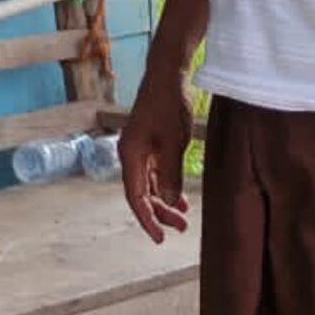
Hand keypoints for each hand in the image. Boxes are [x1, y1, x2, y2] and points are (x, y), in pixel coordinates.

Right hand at [118, 61, 193, 243]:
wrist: (166, 75)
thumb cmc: (168, 106)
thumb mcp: (174, 143)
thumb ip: (169, 175)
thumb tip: (166, 203)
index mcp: (130, 154)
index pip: (135, 196)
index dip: (147, 219)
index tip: (159, 239)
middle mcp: (130, 153)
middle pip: (141, 193)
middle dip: (159, 213)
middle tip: (181, 228)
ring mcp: (139, 148)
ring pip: (148, 184)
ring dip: (163, 201)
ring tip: (183, 217)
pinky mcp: (149, 142)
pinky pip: (153, 173)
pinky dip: (165, 186)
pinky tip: (179, 196)